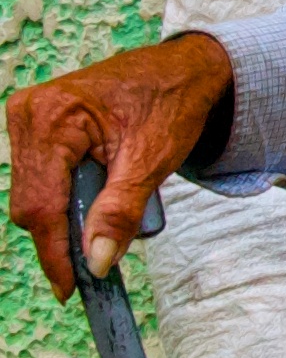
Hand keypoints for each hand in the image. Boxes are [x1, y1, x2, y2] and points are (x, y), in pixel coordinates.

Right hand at [6, 35, 233, 301]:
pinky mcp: (38, 126)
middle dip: (63, 235)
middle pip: (32, 203)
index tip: (70, 288)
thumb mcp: (151, 162)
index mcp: (52, 118)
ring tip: (104, 222)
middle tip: (98, 260)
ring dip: (67, 216)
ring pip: (35, 194)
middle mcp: (29, 114)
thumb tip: (95, 261)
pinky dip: (67, 198)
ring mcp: (29, 118)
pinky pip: (42, 179)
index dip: (54, 251)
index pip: (40, 203)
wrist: (184, 69)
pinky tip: (95, 199)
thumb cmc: (171, 103)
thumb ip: (119, 213)